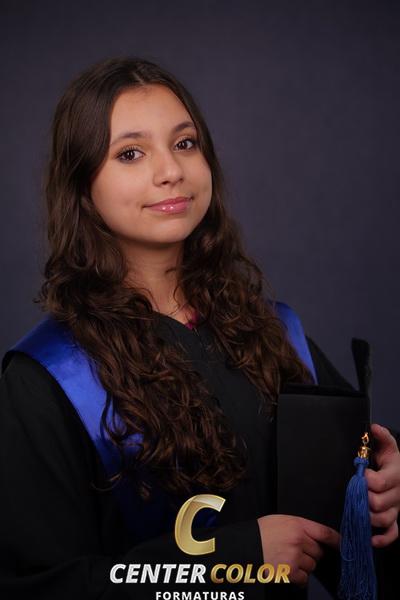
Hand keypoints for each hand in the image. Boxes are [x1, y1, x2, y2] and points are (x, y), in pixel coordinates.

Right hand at [257, 514, 339, 586]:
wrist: (244, 546)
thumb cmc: (259, 533)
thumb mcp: (279, 521)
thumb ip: (298, 527)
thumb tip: (312, 537)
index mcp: (297, 524)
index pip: (325, 532)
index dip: (337, 540)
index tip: (343, 544)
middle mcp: (299, 540)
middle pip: (318, 552)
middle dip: (311, 554)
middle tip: (296, 552)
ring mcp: (295, 557)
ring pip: (312, 566)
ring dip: (304, 566)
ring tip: (287, 560)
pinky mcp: (290, 572)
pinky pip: (304, 578)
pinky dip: (298, 577)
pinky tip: (287, 570)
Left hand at [365, 423, 399, 547]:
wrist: (398, 472)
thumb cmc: (389, 459)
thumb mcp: (386, 446)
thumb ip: (382, 436)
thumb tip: (375, 428)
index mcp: (396, 474)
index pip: (380, 483)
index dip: (367, 480)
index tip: (361, 473)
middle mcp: (398, 494)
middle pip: (380, 504)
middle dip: (365, 499)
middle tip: (357, 493)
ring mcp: (397, 508)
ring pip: (385, 519)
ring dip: (369, 518)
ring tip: (359, 510)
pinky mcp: (395, 519)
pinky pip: (393, 533)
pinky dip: (383, 539)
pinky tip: (371, 539)